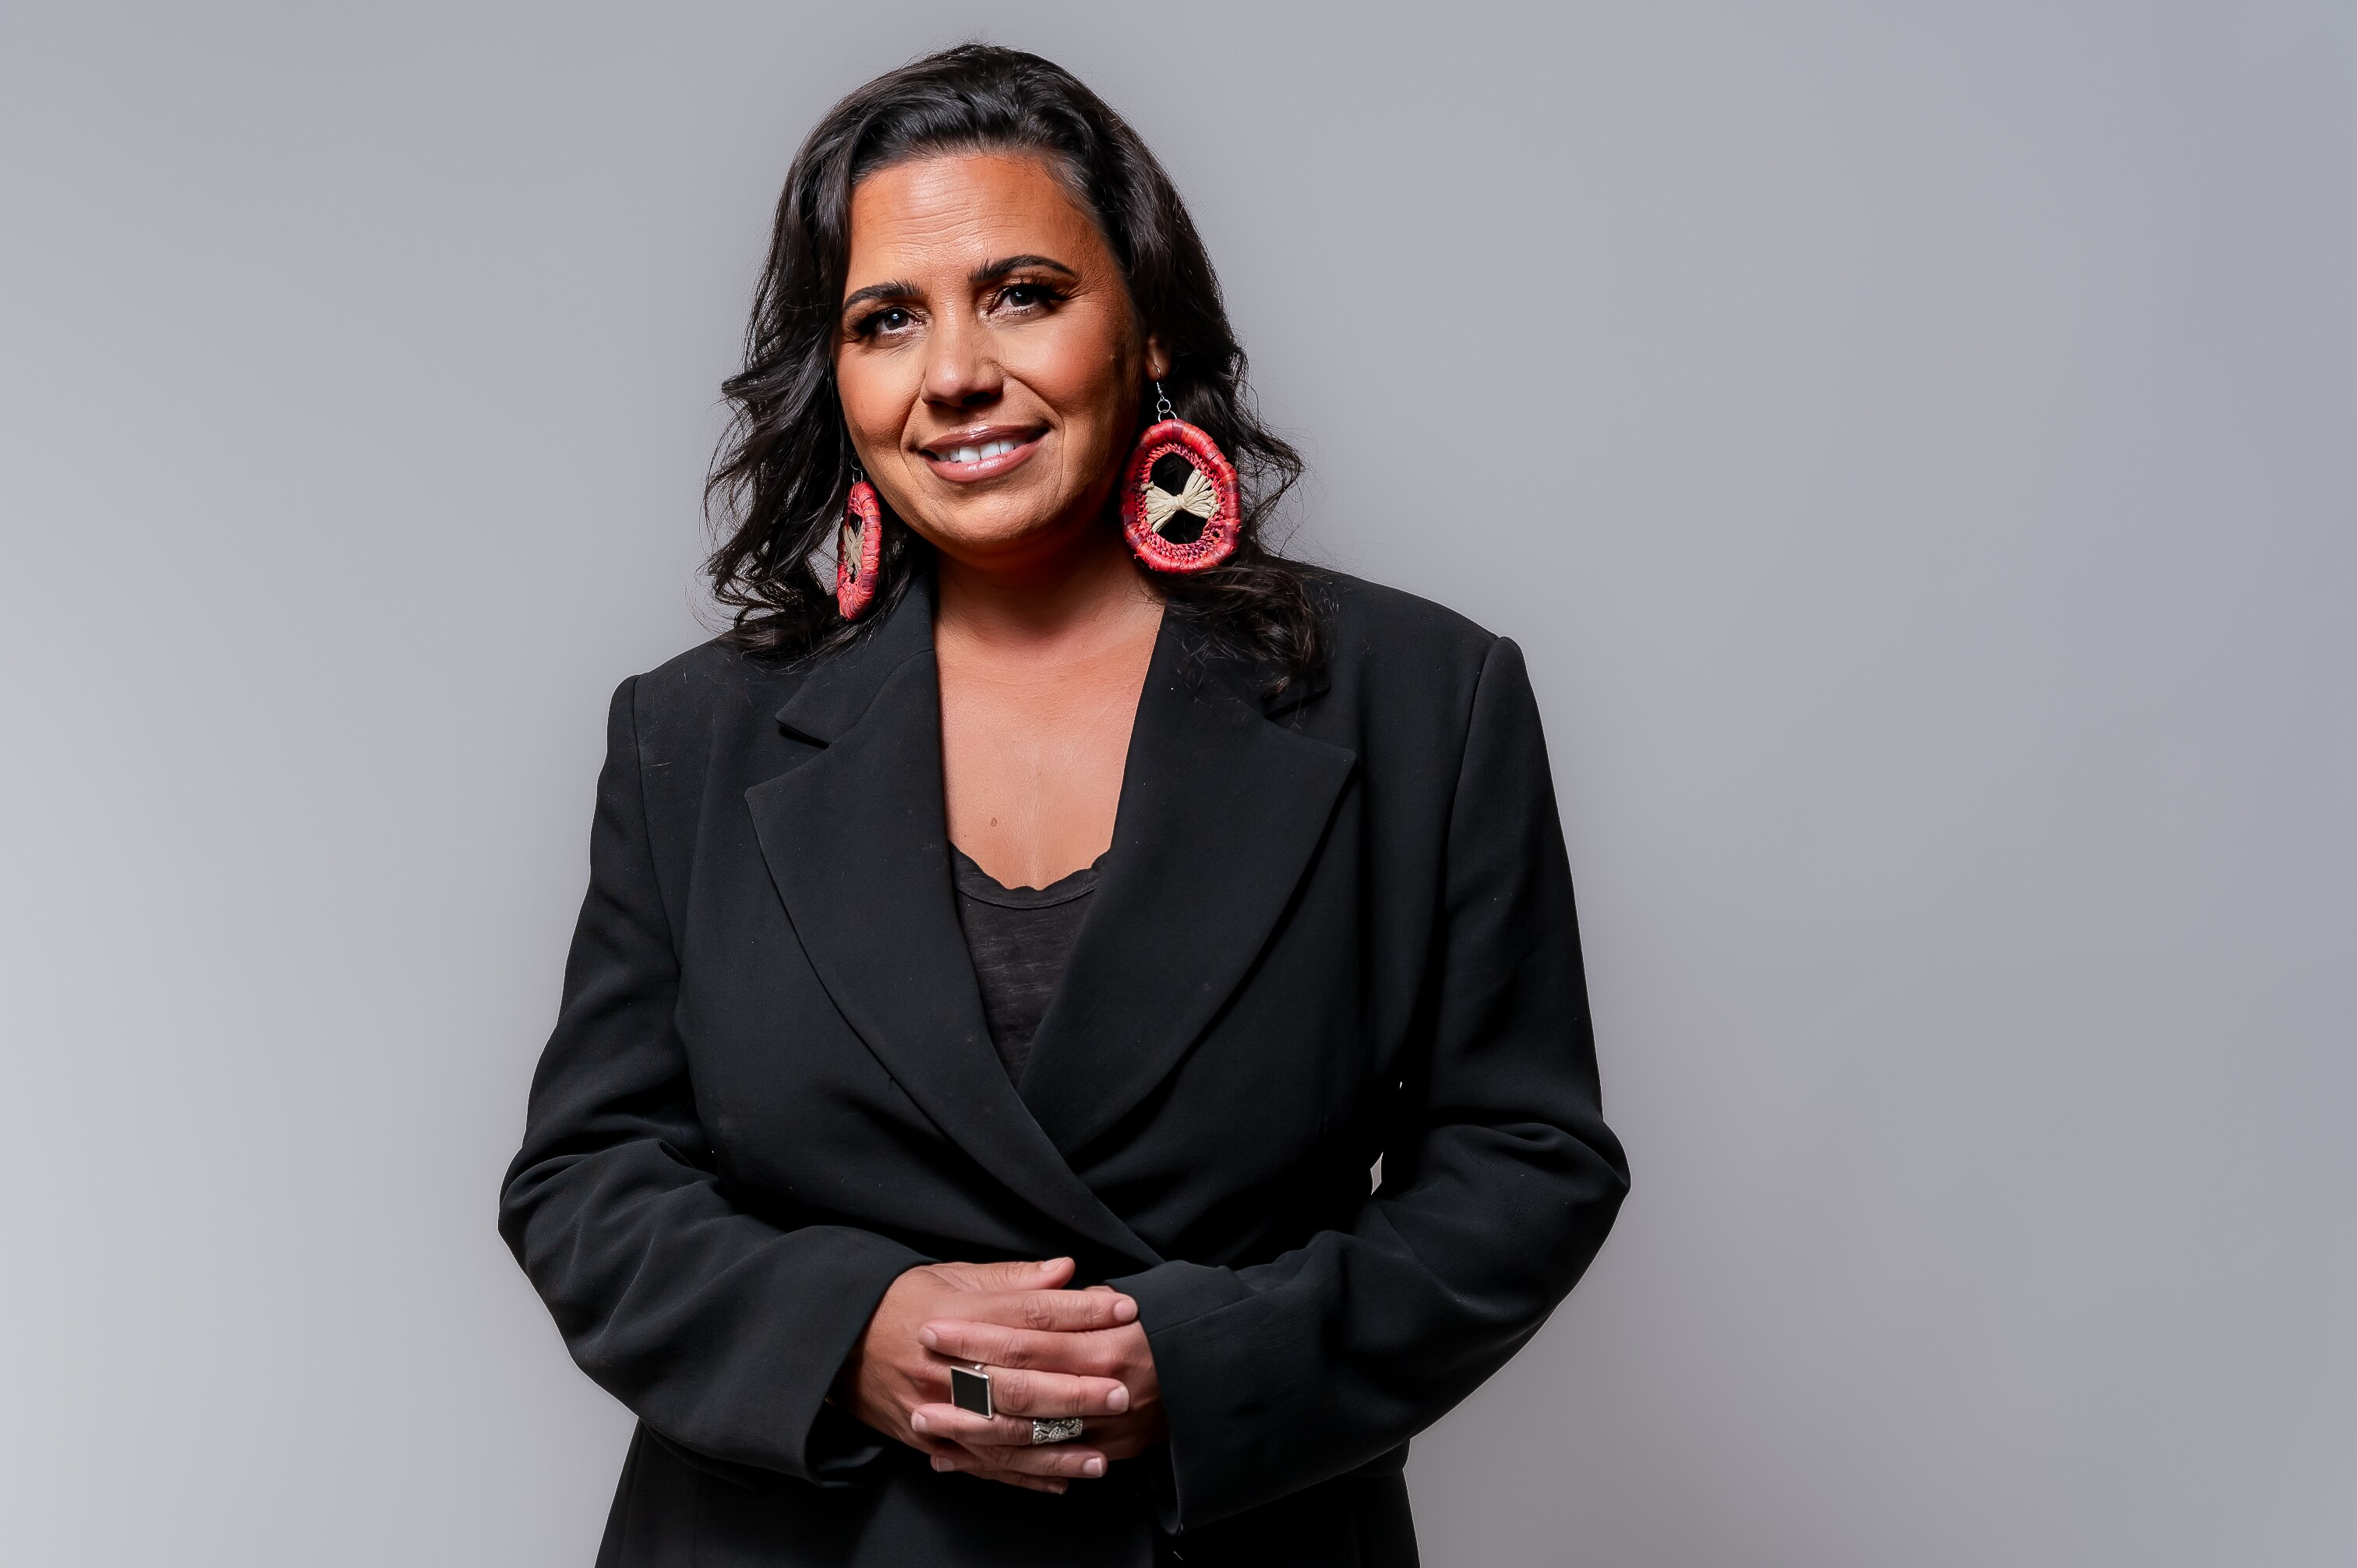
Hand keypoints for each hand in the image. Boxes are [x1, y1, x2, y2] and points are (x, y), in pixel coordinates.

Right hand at [838, 1258, 1135, 1493]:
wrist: (836, 1341)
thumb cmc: (901, 1301)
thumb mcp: (951, 1276)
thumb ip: (1011, 1279)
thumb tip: (1066, 1269)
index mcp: (955, 1317)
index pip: (1029, 1315)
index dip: (1080, 1311)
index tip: (1124, 1309)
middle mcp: (945, 1368)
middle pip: (1020, 1382)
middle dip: (1076, 1389)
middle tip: (1122, 1391)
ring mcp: (936, 1411)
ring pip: (1004, 1435)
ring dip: (1056, 1448)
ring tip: (1102, 1454)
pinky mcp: (928, 1441)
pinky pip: (982, 1465)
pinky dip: (1024, 1476)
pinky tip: (1062, 1479)